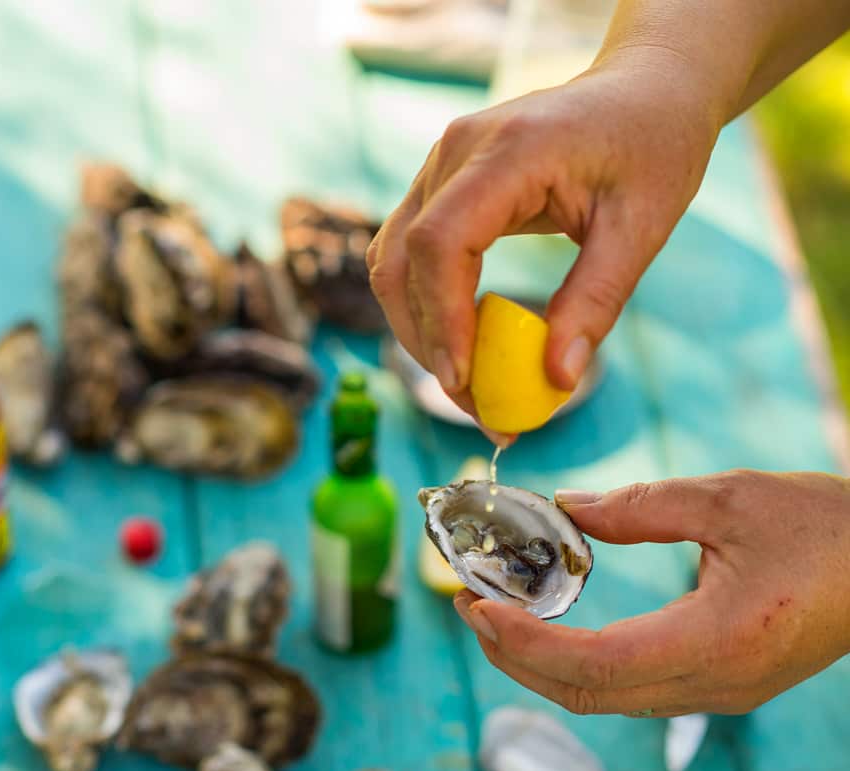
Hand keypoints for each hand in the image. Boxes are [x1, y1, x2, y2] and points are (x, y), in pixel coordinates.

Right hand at [366, 47, 721, 428]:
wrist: (644, 91)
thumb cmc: (652, 147)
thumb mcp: (641, 227)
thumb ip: (595, 302)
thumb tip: (556, 381)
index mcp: (508, 150)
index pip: (439, 241)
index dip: (442, 318)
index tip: (464, 382)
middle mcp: (456, 151)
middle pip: (399, 260)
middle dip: (426, 342)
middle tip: (474, 404)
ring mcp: (440, 165)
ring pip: (392, 263)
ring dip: (420, 331)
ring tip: (470, 386)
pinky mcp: (440, 185)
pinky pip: (409, 255)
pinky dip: (428, 308)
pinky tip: (468, 345)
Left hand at [453, 470, 849, 716]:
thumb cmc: (827, 527)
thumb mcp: (731, 499)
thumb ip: (642, 508)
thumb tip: (565, 510)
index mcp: (714, 643)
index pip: (593, 664)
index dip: (524, 642)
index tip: (475, 606)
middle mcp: (711, 685)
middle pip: (587, 693)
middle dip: (515, 656)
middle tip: (469, 606)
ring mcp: (719, 694)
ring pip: (606, 699)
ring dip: (543, 663)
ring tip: (500, 613)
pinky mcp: (723, 687)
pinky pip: (633, 690)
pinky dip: (581, 664)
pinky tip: (558, 625)